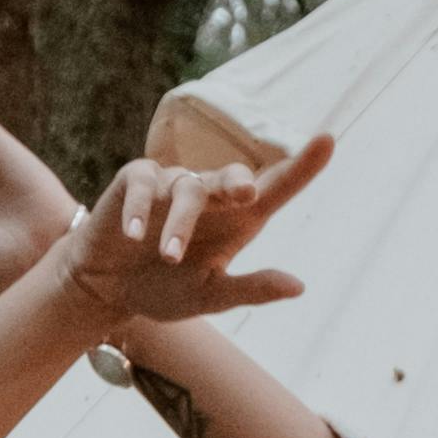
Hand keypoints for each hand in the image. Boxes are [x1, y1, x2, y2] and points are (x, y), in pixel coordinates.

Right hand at [50, 130, 334, 343]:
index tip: (328, 140)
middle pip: (234, 178)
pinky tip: (133, 234)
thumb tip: (299, 287)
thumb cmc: (165, 288)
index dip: (302, 166)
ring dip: (179, 225)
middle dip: (240, 183)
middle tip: (247, 195)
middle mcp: (210, 195)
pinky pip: (144, 185)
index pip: (276, 188)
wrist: (109, 288)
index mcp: (238, 220)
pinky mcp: (136, 180)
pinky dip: (140, 209)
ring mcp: (173, 184)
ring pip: (187, 191)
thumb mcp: (211, 297)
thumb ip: (252, 289)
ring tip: (170, 257)